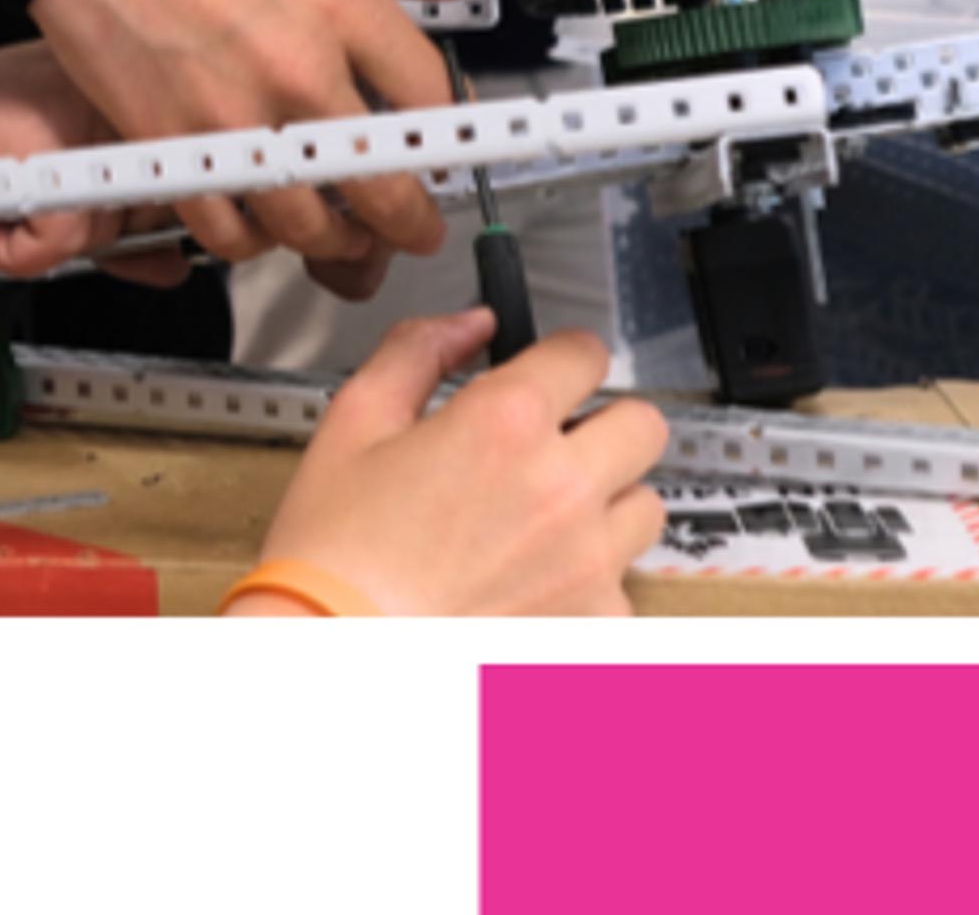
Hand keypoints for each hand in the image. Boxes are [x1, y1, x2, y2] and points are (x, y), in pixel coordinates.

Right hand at [0, 42, 193, 287]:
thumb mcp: (44, 185)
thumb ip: (108, 218)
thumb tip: (170, 266)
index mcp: (107, 87)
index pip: (169, 171)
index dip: (136, 212)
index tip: (112, 224)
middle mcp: (101, 89)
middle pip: (145, 207)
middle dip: (82, 233)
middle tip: (19, 211)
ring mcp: (78, 110)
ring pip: (104, 230)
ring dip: (38, 243)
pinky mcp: (49, 145)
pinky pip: (62, 243)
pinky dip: (13, 253)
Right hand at [29, 0, 492, 268]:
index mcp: (338, 5)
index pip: (429, 97)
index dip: (449, 134)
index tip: (446, 148)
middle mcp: (293, 70)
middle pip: (382, 182)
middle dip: (412, 221)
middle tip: (417, 228)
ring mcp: (232, 118)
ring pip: (309, 223)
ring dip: (337, 242)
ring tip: (345, 234)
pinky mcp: (173, 147)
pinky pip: (227, 231)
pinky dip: (252, 242)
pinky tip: (264, 225)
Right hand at [235, 313, 667, 616]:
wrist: (333, 652)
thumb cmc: (334, 550)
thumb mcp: (355, 421)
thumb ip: (417, 353)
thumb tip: (469, 325)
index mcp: (505, 422)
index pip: (586, 354)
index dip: (566, 357)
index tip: (556, 373)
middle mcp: (562, 487)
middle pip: (643, 426)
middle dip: (604, 425)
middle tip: (559, 445)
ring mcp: (587, 560)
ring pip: (645, 507)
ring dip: (607, 503)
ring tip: (546, 520)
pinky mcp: (593, 623)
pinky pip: (623, 586)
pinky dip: (590, 581)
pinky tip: (534, 582)